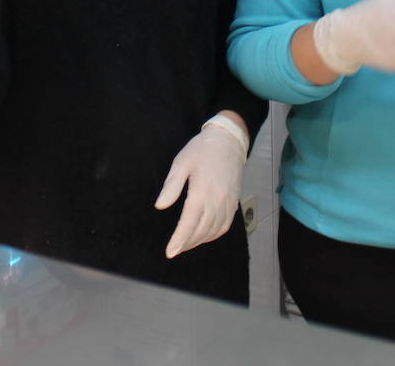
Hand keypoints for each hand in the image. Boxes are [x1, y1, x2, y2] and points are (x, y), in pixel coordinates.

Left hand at [154, 117, 247, 258]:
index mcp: (201, 191)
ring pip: (213, 231)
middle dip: (186, 243)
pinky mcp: (234, 203)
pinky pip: (224, 226)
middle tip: (174, 249)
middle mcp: (217, 200)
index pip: (189, 222)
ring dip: (199, 241)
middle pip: (201, 230)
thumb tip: (160, 206)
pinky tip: (203, 235)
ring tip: (185, 244)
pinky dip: (213, 235)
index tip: (170, 252)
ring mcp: (227, 203)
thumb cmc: (202, 150)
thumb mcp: (182, 162)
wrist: (228, 141)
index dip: (179, 239)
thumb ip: (171, 186)